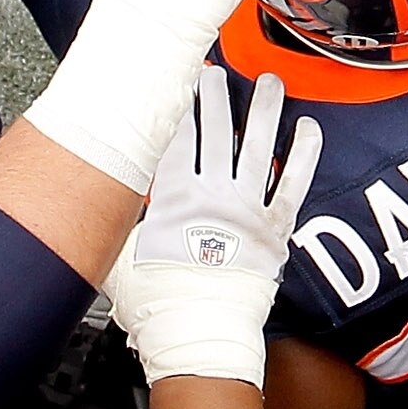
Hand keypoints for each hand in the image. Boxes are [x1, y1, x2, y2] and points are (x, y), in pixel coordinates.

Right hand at [106, 68, 320, 385]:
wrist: (198, 335)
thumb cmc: (157, 307)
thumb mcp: (119, 260)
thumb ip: (117, 228)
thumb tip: (98, 214)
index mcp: (172, 199)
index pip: (173, 141)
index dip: (177, 109)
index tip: (179, 83)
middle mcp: (212, 196)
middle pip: (214, 133)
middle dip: (213, 98)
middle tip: (214, 73)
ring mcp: (247, 209)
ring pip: (257, 147)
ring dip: (262, 111)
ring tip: (267, 82)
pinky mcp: (275, 228)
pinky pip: (293, 182)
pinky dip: (302, 154)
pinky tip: (309, 127)